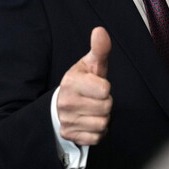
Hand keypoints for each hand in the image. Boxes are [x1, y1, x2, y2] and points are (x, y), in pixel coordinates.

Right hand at [57, 27, 112, 145]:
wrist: (63, 105)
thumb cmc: (82, 82)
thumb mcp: (91, 64)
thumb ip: (99, 49)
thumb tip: (100, 31)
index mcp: (71, 82)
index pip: (105, 89)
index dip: (105, 88)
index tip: (96, 86)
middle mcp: (65, 102)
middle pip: (106, 108)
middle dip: (105, 103)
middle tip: (95, 99)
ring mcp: (66, 120)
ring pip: (102, 123)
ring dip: (102, 118)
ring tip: (92, 110)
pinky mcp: (69, 135)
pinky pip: (97, 137)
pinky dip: (97, 131)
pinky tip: (89, 121)